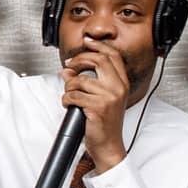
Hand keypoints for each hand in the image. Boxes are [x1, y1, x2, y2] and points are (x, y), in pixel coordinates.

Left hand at [60, 38, 128, 172]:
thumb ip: (87, 82)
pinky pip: (73, 96)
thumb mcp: (102, 99)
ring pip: (79, 80)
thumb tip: (67, 70)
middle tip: (69, 66)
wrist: (109, 146)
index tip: (87, 41)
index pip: (113, 56)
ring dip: (69, 88)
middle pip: (97, 60)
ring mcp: (109, 96)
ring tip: (71, 97)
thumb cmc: (104, 124)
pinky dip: (66, 100)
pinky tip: (70, 106)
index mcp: (122, 83)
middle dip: (78, 60)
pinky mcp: (97, 107)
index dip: (98, 46)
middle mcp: (118, 87)